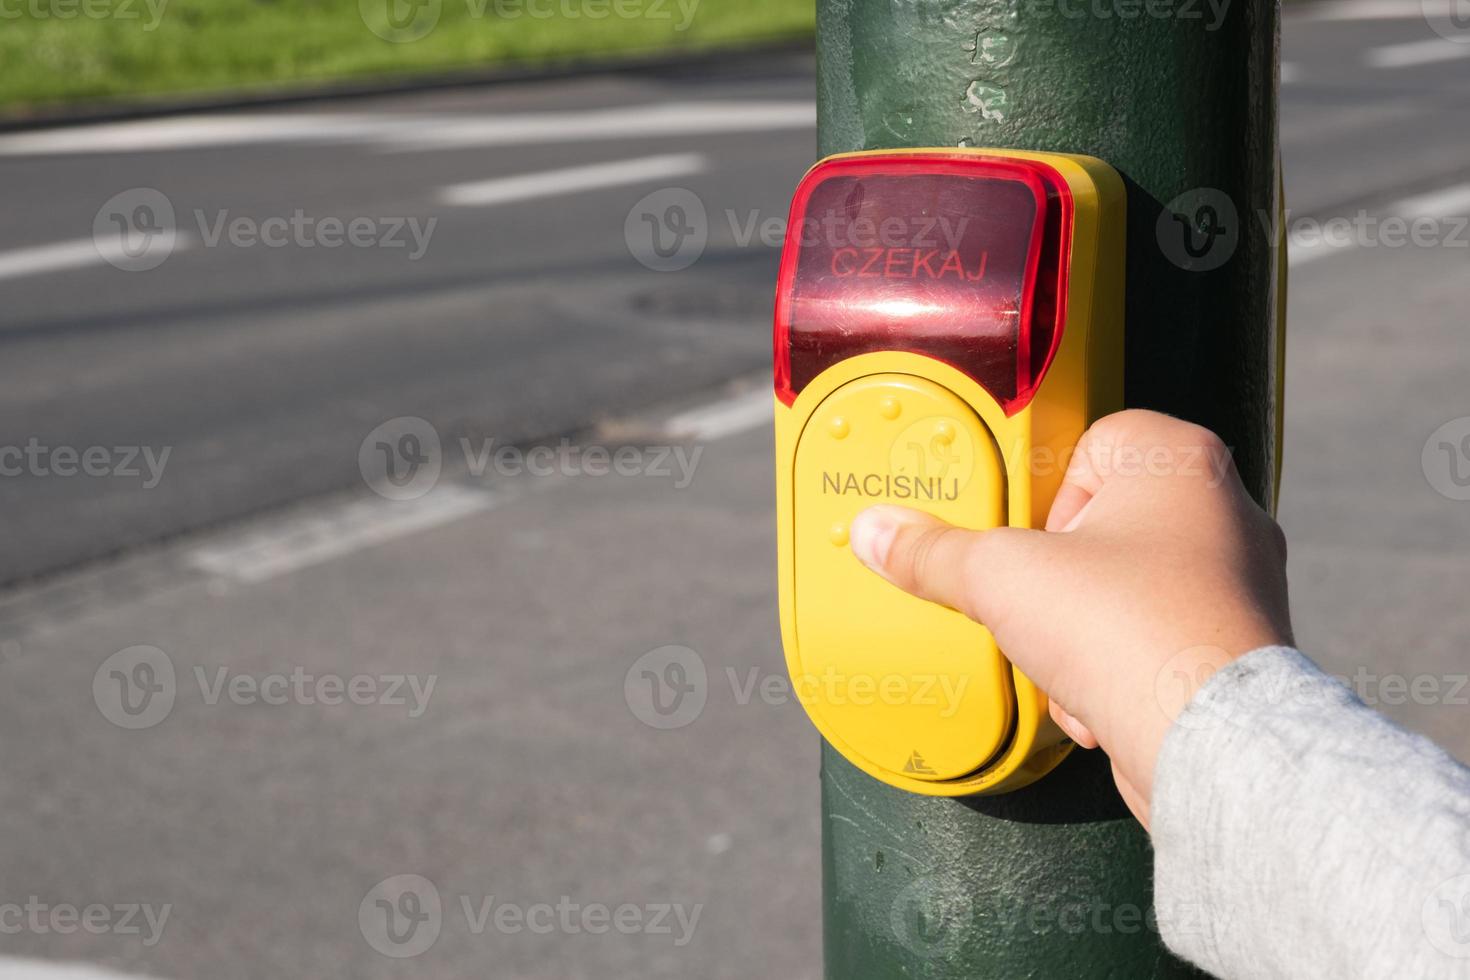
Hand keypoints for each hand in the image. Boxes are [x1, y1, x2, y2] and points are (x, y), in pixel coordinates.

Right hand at [847, 409, 1292, 827]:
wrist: (1210, 746)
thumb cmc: (1130, 631)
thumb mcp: (1000, 578)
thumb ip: (934, 551)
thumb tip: (878, 532)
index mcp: (1179, 460)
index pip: (1090, 443)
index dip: (1041, 492)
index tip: (1011, 533)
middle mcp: (1222, 509)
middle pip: (1099, 523)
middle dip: (1053, 574)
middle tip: (1026, 597)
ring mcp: (1237, 581)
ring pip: (1121, 588)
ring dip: (1078, 629)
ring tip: (1063, 655)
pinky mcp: (1236, 647)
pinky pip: (1148, 641)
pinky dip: (1113, 668)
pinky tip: (1094, 694)